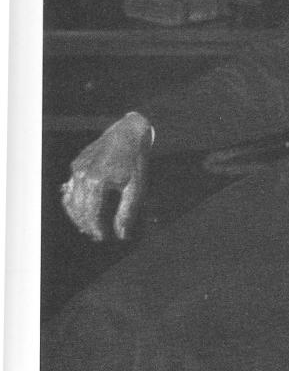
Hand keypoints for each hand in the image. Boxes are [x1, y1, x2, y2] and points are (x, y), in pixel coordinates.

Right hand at [60, 112, 152, 240]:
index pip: (91, 214)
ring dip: (77, 215)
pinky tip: (82, 208)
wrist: (129, 133)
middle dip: (86, 225)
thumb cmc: (135, 161)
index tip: (103, 237)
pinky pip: (69, 187)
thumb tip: (122, 234)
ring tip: (88, 226)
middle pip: (78, 209)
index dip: (96, 229)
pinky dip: (73, 201)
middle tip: (96, 235)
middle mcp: (82, 175)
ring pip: (70, 200)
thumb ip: (127, 212)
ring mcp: (77, 169)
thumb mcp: (137, 187)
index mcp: (97, 182)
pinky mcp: (76, 164)